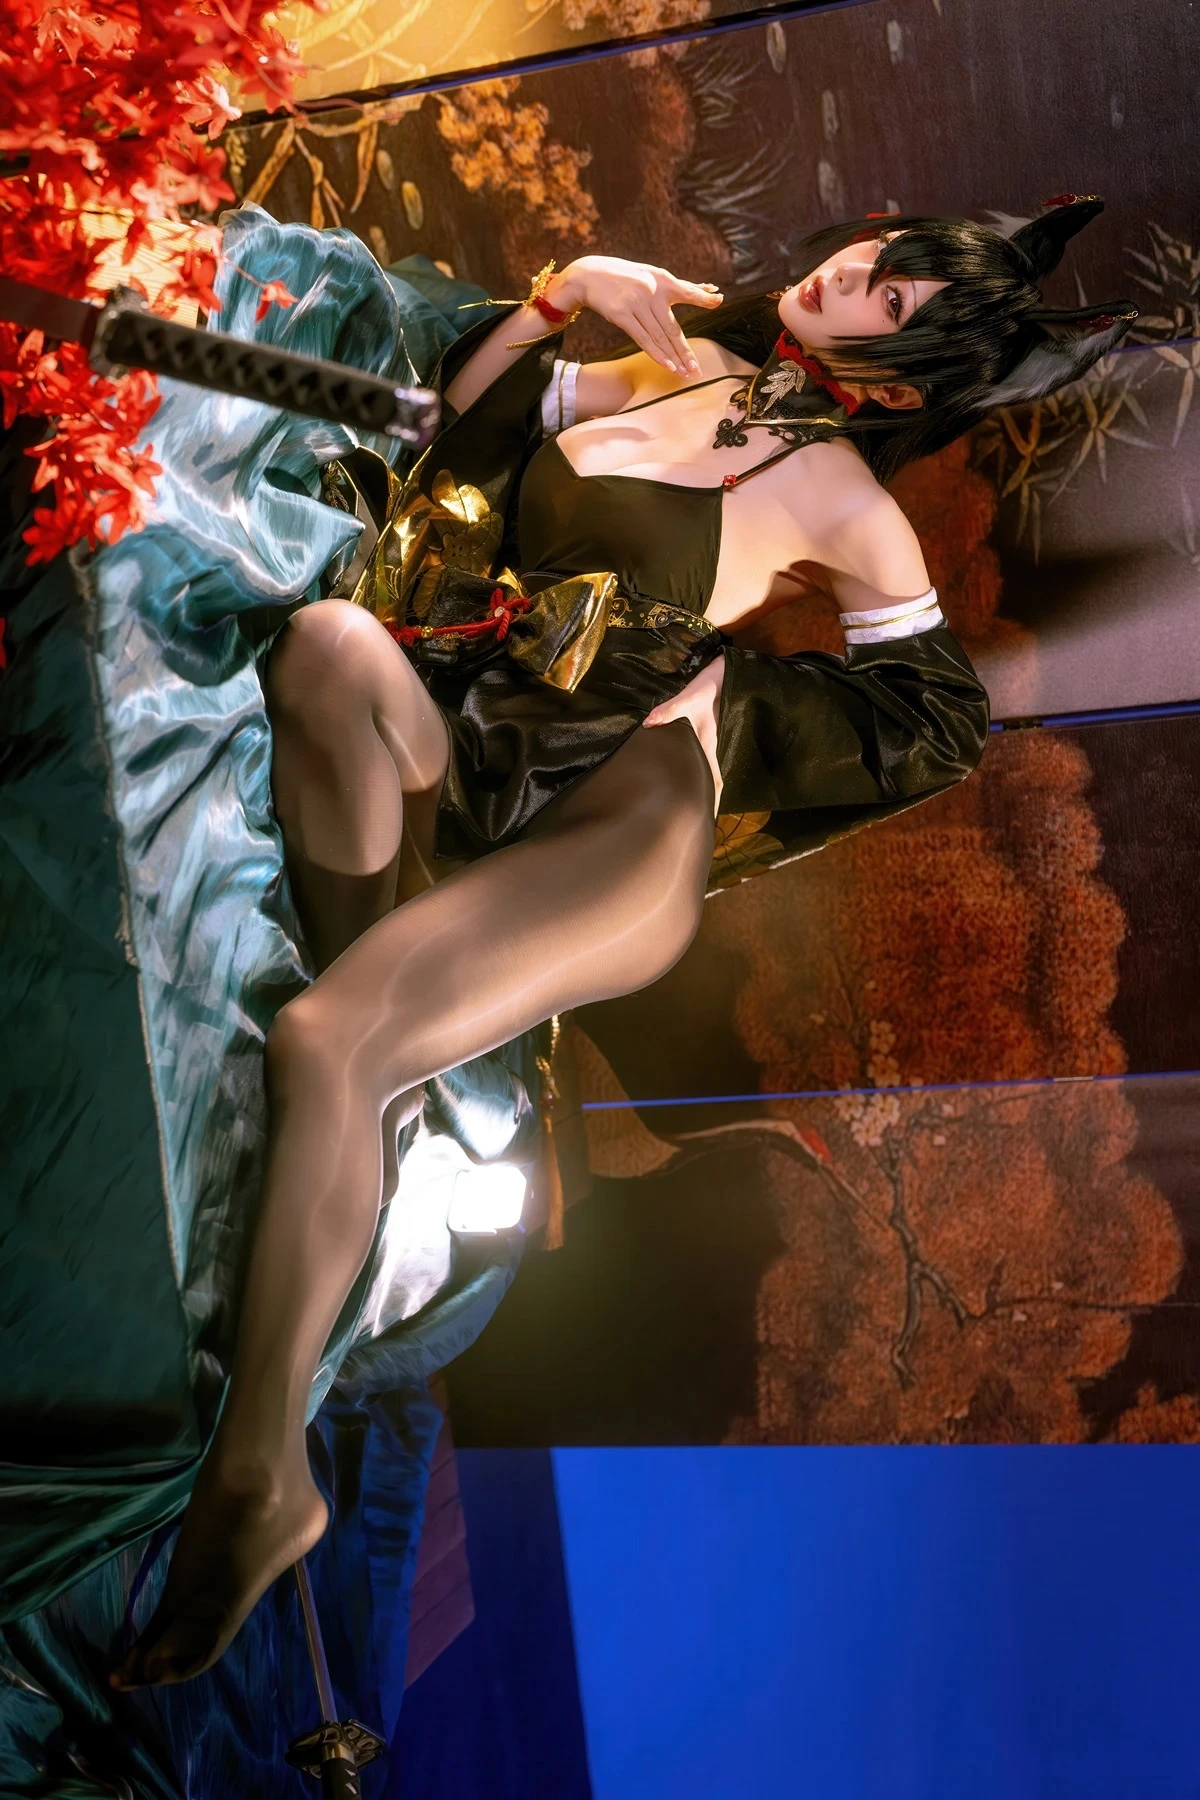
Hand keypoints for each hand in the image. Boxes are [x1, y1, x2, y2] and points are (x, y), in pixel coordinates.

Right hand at [549, 257, 723, 376]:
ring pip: (659, 337)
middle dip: (685, 351)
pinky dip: (656, 354)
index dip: (701, 297)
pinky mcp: (621, 316)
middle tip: (697, 368)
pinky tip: (668, 366)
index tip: (718, 301)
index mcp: (662, 279)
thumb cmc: (626, 276)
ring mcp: (636, 304)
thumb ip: (681, 285)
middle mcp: (651, 292)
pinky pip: (642, 339)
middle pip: (673, 327)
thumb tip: (710, 289)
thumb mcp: (653, 274)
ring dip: (673, 358)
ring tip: (685, 373)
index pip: (686, 290)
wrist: (590, 275)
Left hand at [642, 655, 725, 810]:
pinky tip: (693, 787)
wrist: (718, 679)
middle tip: (702, 826)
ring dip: (708, 794)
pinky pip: (705, 767)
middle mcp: (709, 751)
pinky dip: (703, 780)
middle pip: (714, 785)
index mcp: (707, 746)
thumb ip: (668, 710)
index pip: (714, 780)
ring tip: (700, 814)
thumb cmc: (702, 691)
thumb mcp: (685, 699)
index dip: (713, 801)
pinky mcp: (703, 742)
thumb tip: (649, 722)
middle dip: (711, 805)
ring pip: (710, 777)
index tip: (710, 820)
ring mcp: (707, 748)